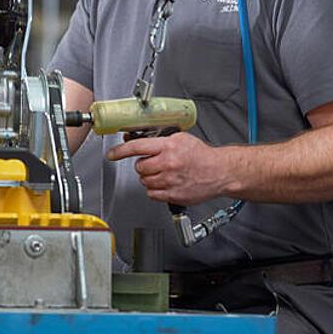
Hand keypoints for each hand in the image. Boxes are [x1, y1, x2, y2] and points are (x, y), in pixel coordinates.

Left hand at [105, 132, 234, 205]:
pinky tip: (167, 184)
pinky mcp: (173, 195)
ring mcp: (170, 181)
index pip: (138, 147)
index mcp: (169, 147)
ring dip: (150, 178)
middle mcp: (168, 163)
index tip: (112, 154)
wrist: (220, 171)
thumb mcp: (181, 139)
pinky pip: (152, 194)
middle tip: (156, 164)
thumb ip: (159, 139)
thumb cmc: (202, 155)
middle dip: (145, 166)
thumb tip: (135, 139)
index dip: (121, 151)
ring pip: (145, 181)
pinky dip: (156, 190)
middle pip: (140, 167)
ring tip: (165, 174)